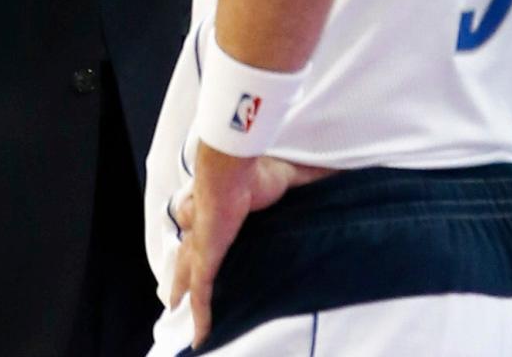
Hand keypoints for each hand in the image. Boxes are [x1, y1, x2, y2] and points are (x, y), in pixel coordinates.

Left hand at [171, 144, 330, 348]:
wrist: (231, 173)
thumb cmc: (254, 174)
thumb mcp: (285, 178)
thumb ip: (307, 178)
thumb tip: (336, 172)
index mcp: (222, 211)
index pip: (212, 228)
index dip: (208, 237)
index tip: (211, 244)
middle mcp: (206, 230)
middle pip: (188, 254)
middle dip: (181, 269)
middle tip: (177, 286)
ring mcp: (203, 248)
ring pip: (187, 276)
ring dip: (181, 290)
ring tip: (176, 306)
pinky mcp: (205, 263)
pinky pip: (201, 297)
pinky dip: (201, 318)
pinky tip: (200, 339)